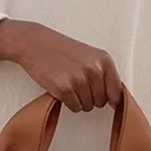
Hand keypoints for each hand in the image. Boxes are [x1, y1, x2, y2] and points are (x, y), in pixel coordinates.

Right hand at [0, 19, 122, 112]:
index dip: (108, 98)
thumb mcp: (90, 55)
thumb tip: (116, 100)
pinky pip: (75, 108)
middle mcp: (94, 70)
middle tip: (77, 83)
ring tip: (69, 83)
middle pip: (101, 102)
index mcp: (104, 60)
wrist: (35, 43)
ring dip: (78, 100)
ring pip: (88, 106)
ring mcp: (79, 80)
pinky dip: (68, 102)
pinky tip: (61, 88)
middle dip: (90, 97)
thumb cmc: (62, 50)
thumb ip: (104, 74)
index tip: (100, 96)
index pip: (116, 93)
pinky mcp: (64, 89)